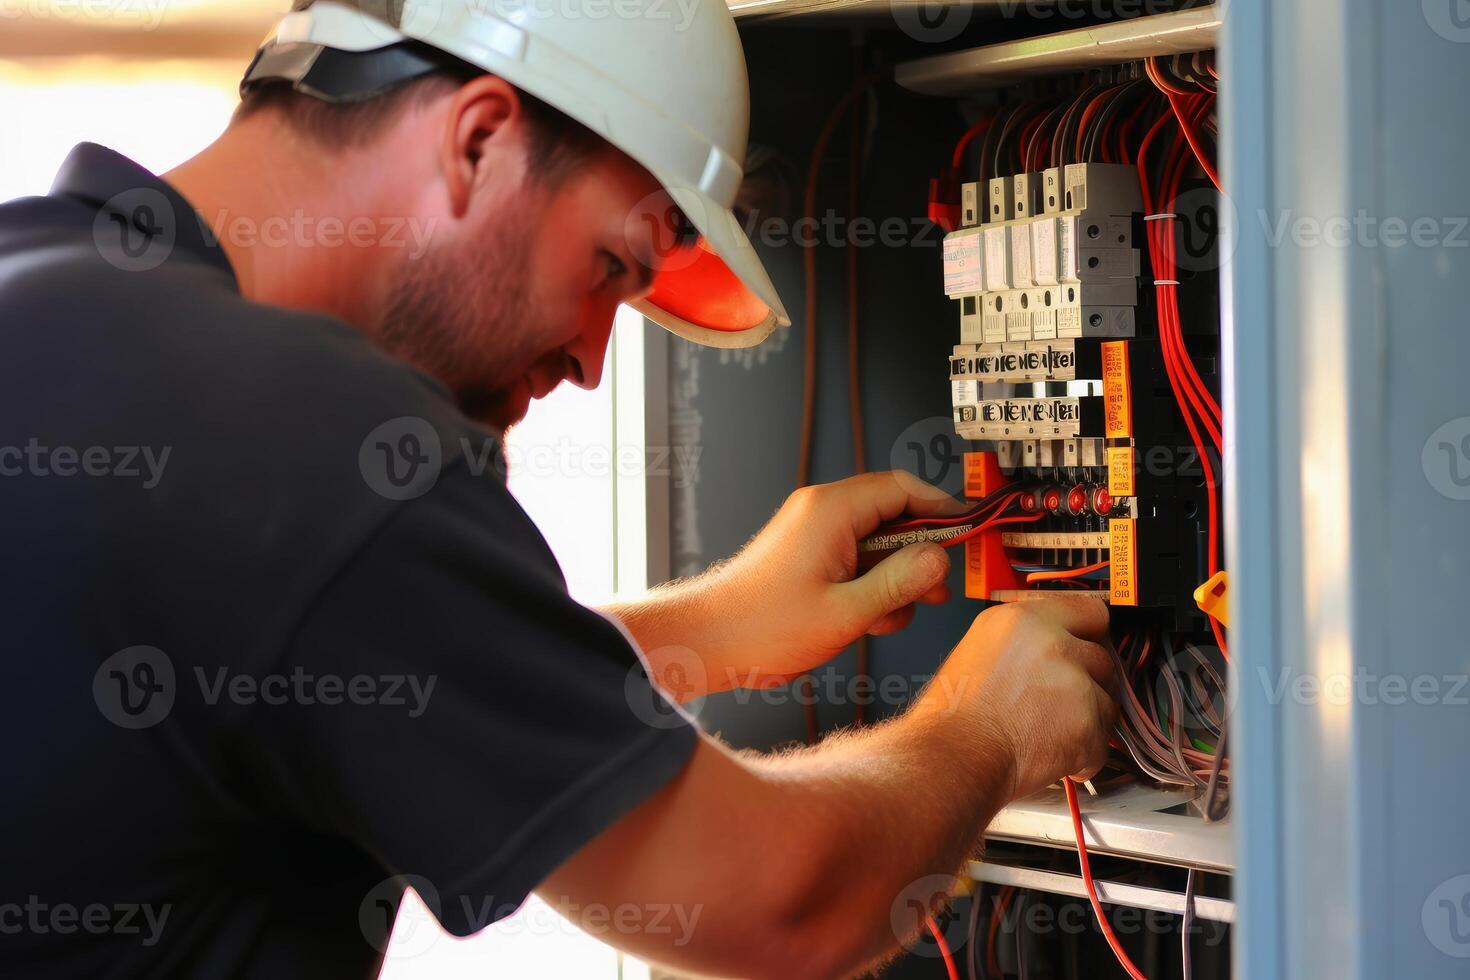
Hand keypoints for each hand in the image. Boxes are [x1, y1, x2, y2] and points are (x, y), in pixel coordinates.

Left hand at [697, 470, 965, 686]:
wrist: (709, 641)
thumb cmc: (762, 626)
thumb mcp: (847, 612)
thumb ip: (900, 583)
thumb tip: (938, 559)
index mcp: (832, 510)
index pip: (903, 487)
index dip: (942, 509)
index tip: (968, 533)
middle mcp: (822, 511)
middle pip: (894, 515)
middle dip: (919, 555)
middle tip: (935, 591)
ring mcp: (813, 532)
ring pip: (877, 543)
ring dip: (891, 580)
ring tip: (884, 617)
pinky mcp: (808, 554)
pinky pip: (855, 559)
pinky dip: (867, 586)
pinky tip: (861, 620)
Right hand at [921, 595, 1118, 800]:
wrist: (953, 756)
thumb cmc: (953, 714)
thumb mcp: (979, 649)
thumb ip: (1024, 640)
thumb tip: (1053, 647)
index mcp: (1023, 620)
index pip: (1089, 611)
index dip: (1089, 636)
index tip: (1084, 651)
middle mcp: (1052, 642)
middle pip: (1101, 658)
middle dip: (1086, 685)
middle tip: (1055, 705)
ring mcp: (1074, 681)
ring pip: (1107, 701)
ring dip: (1087, 721)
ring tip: (1047, 734)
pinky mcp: (1087, 721)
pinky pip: (1102, 743)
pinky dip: (1083, 756)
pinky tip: (1050, 755)